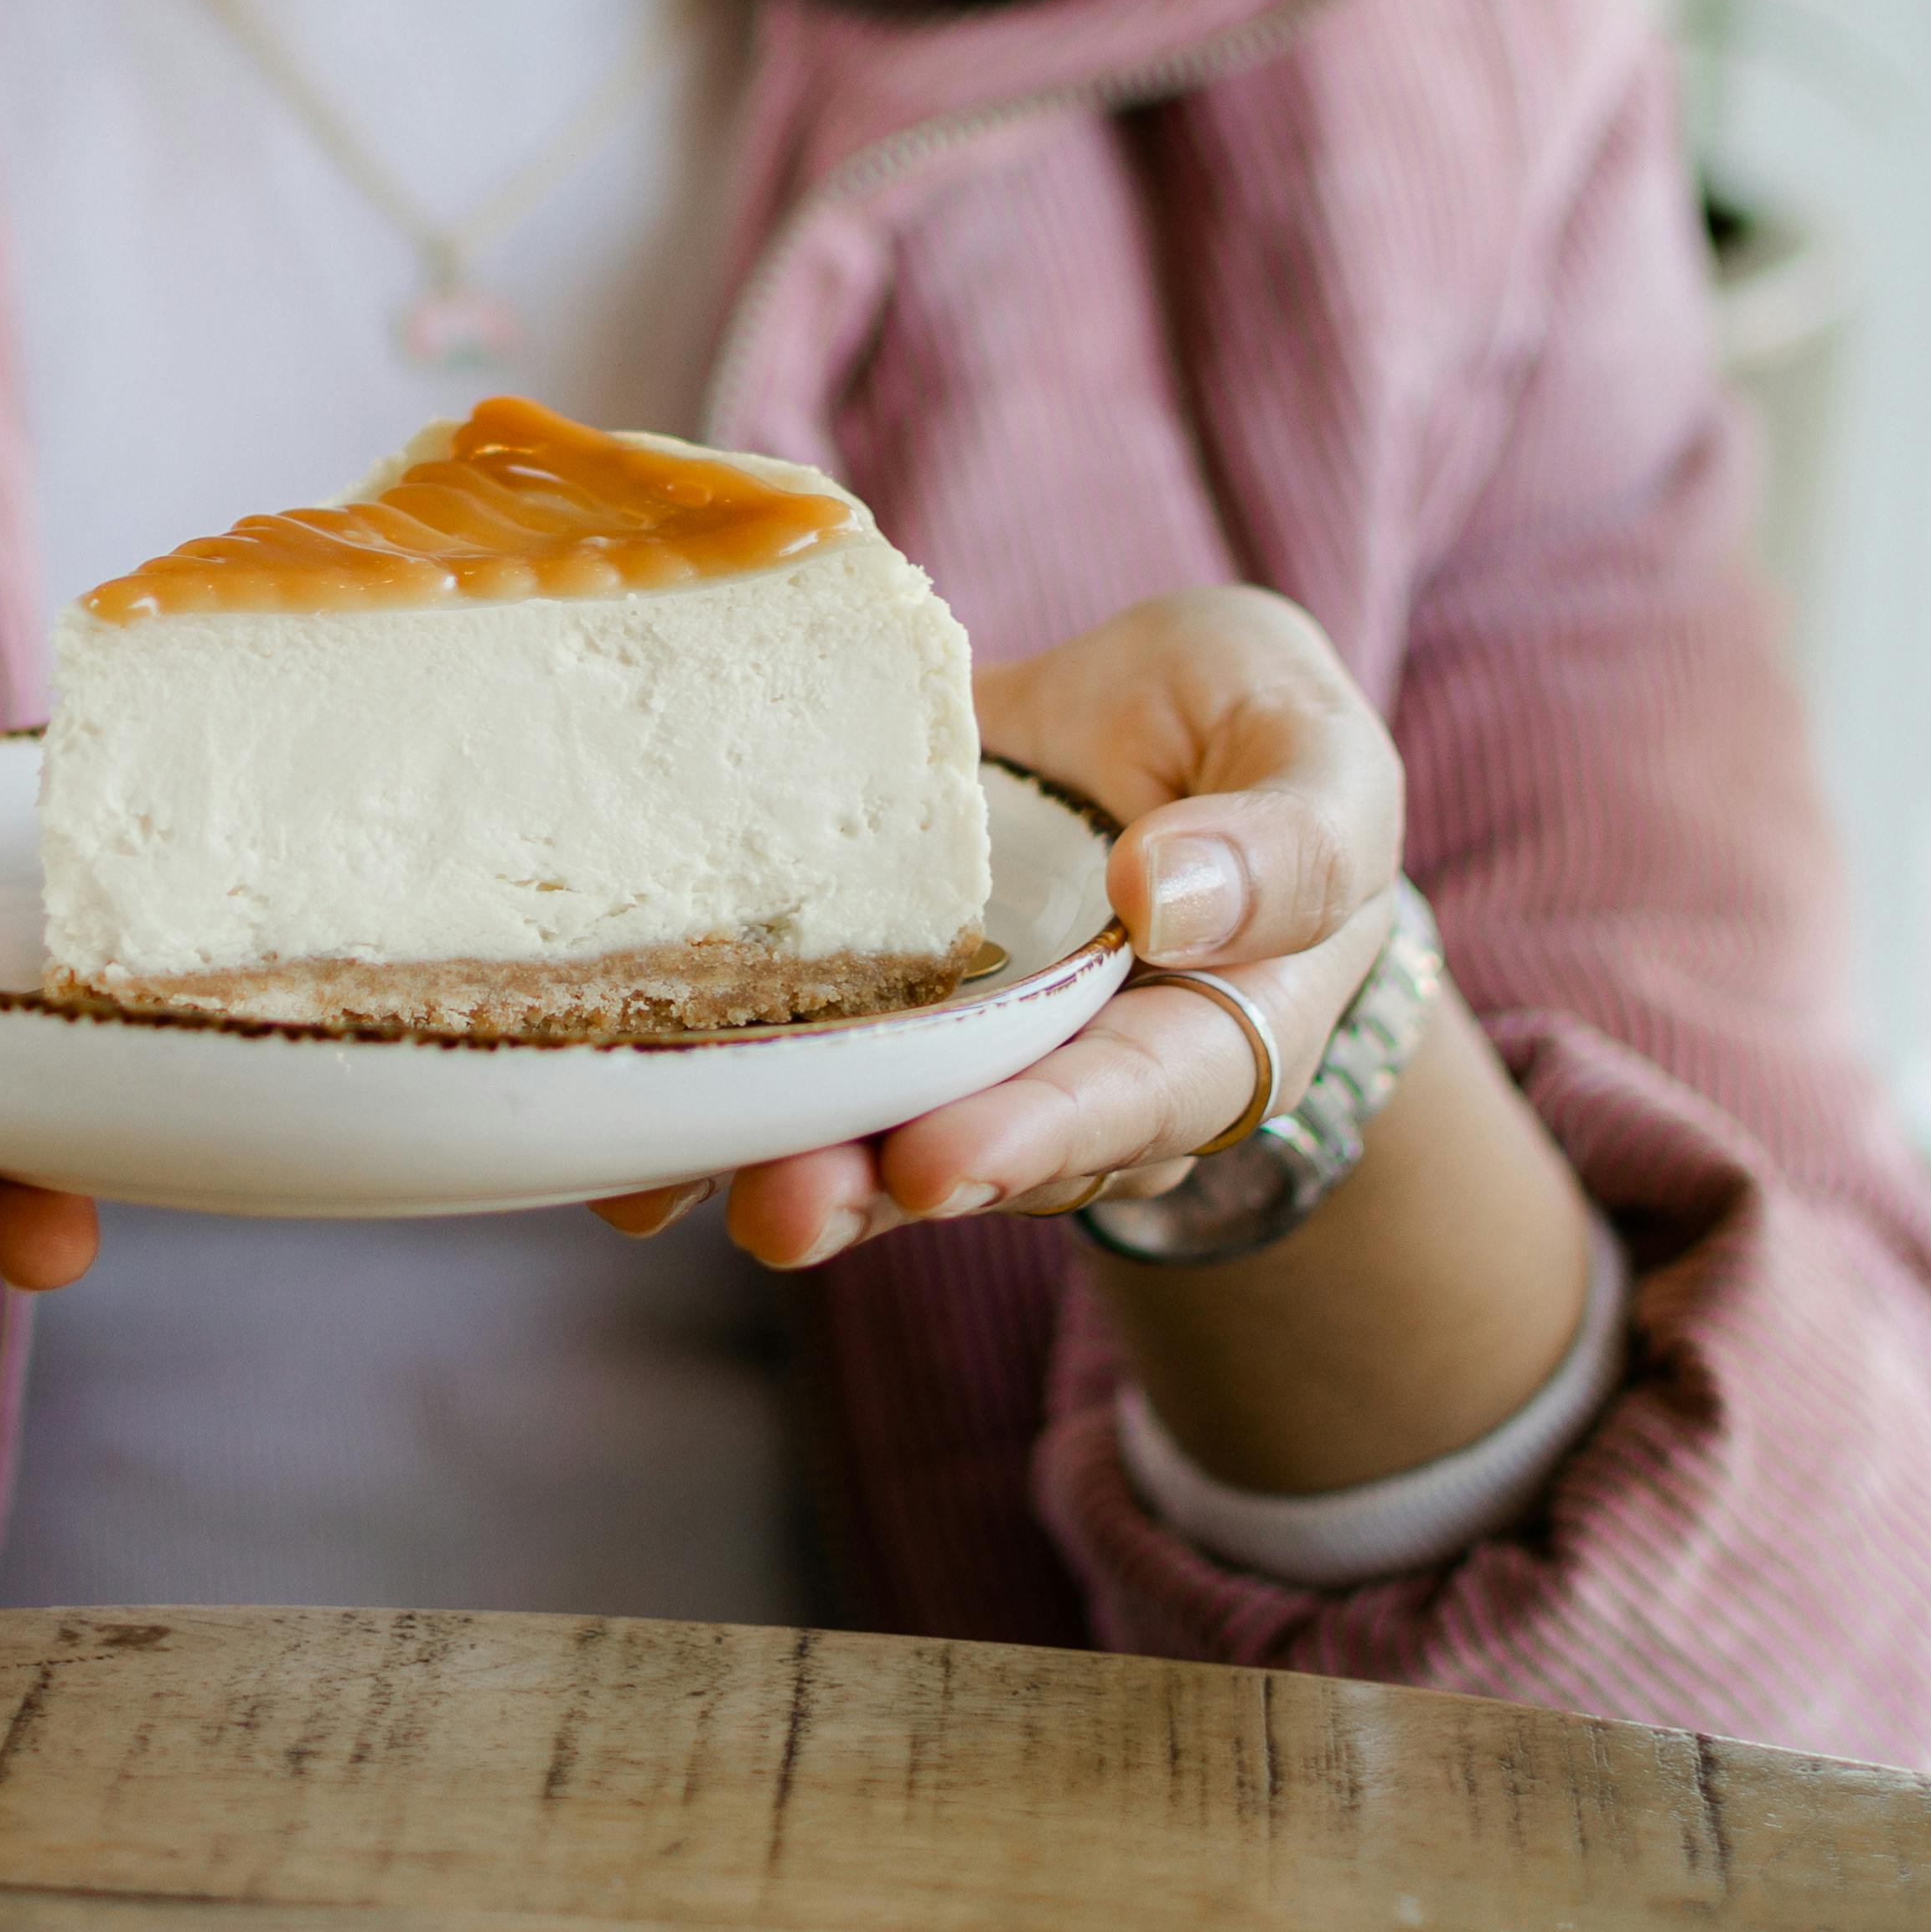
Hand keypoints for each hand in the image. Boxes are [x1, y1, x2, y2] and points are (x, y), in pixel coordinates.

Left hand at [590, 586, 1402, 1267]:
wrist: (1151, 725)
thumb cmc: (1250, 738)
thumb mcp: (1309, 747)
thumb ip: (1283, 834)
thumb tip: (1164, 902)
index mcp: (1218, 1028)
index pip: (1137, 1100)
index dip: (1041, 1135)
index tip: (944, 1161)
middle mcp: (1078, 1077)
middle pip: (985, 1156)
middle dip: (875, 1183)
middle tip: (785, 1206)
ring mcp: (959, 1057)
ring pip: (873, 1139)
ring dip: (779, 1169)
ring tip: (687, 1189)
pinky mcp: (864, 1011)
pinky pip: (789, 1079)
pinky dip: (701, 1123)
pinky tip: (621, 1159)